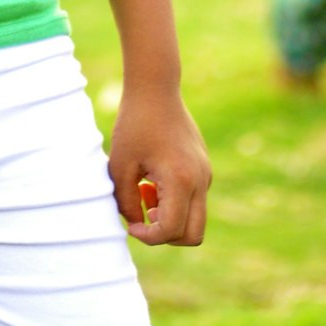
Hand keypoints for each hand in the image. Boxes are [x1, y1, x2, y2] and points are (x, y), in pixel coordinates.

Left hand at [109, 87, 210, 247]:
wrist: (155, 89)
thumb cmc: (134, 124)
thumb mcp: (120, 165)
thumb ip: (126, 201)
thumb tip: (136, 225)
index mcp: (180, 179)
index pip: (171, 230)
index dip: (148, 237)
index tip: (130, 225)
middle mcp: (200, 180)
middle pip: (193, 235)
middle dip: (165, 235)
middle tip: (141, 212)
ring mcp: (205, 174)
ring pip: (195, 219)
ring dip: (170, 216)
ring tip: (144, 189)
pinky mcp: (203, 168)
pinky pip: (194, 199)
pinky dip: (175, 201)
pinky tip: (152, 179)